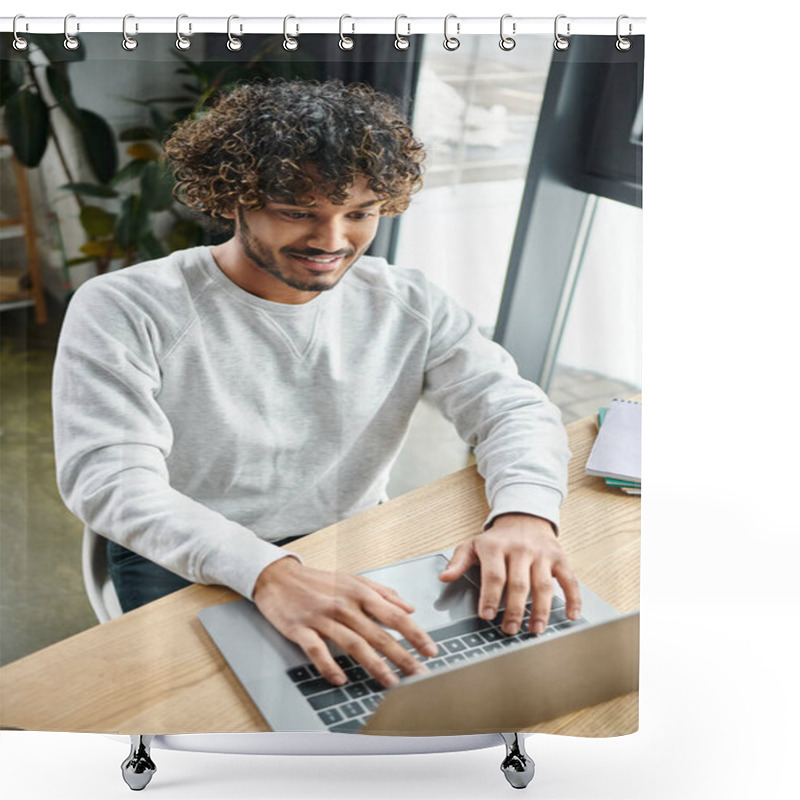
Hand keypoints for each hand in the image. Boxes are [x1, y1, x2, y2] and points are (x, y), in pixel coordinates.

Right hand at [252, 557, 438, 687]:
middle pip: (378, 633)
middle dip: (401, 655)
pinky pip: (318, 651)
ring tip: (391, 682)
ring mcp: (322, 618)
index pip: (394, 615)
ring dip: (374, 665)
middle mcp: (344, 605)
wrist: (278, 577)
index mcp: (359, 592)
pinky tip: (341, 679)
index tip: (431, 649)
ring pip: (353, 644)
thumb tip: (409, 607)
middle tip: (419, 673)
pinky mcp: (301, 629)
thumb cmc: (318, 581)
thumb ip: (383, 593)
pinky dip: (329, 666)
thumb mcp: (353, 580)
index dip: (415, 633)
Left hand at [438, 514, 580, 635]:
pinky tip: (571, 615)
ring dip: (541, 610)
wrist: (524, 517)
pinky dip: (573, 598)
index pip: (494, 575)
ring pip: (543, 585)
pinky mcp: (559, 558)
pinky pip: (568, 579)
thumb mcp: (473, 544)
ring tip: (535, 629)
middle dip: (514, 610)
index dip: (490, 597)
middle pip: (519, 584)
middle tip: (509, 630)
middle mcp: (520, 549)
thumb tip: (444, 578)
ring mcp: (541, 554)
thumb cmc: (497, 539)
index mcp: (495, 547)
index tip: (487, 616)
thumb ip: (458, 562)